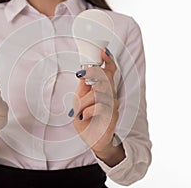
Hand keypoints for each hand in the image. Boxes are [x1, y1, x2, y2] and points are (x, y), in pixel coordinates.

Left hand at [71, 49, 123, 165]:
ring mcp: (113, 105)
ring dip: (84, 101)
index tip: (103, 51)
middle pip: (106, 78)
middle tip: (81, 74)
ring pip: (99, 93)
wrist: (93, 139)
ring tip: (78, 111)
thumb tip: (82, 72)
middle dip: (93, 73)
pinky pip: (100, 107)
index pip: (110, 72)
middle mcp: (110, 95)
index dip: (108, 61)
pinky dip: (88, 111)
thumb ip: (83, 88)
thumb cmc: (87, 119)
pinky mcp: (112, 116)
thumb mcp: (81, 101)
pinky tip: (84, 117)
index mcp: (103, 90)